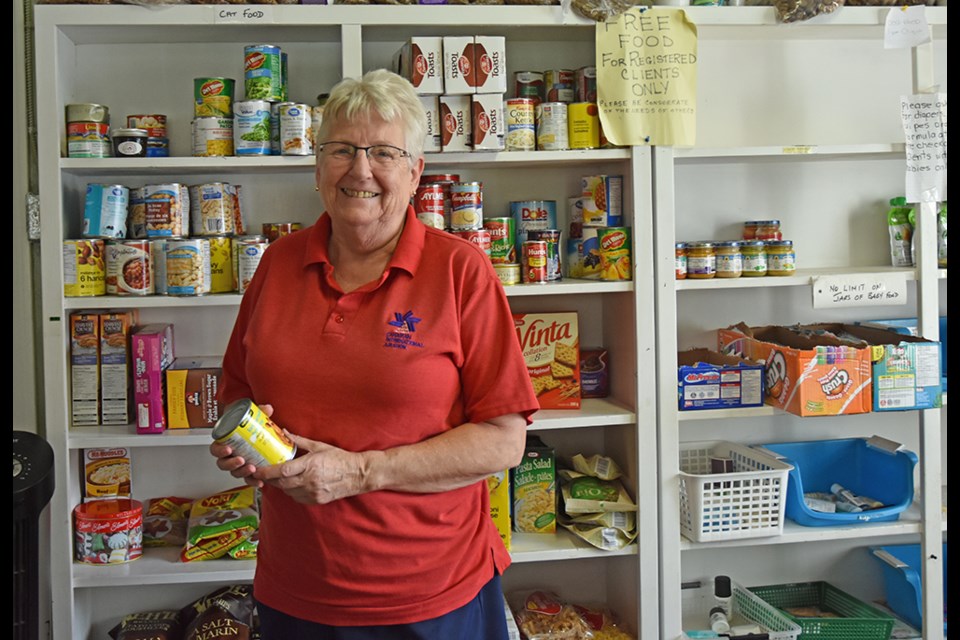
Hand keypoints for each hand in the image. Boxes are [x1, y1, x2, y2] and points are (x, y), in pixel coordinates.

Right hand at [208, 403, 276, 488]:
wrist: (256, 435)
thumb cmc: (248, 426)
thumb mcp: (250, 417)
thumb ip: (258, 411)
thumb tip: (267, 408)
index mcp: (224, 443)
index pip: (215, 449)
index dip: (220, 451)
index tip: (229, 449)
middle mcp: (228, 456)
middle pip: (223, 464)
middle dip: (231, 464)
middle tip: (241, 460)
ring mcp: (237, 465)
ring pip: (234, 472)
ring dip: (242, 472)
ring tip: (252, 469)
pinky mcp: (247, 472)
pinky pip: (247, 479)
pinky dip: (253, 482)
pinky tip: (259, 482)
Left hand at [254, 433, 368, 504]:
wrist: (358, 474)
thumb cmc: (340, 459)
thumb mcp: (320, 446)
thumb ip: (299, 441)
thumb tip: (284, 432)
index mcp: (310, 465)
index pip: (282, 471)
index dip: (267, 471)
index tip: (258, 469)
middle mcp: (310, 481)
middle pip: (281, 483)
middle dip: (270, 479)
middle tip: (264, 473)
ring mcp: (313, 493)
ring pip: (287, 491)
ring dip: (281, 485)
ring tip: (279, 477)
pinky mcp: (316, 500)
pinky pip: (297, 498)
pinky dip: (291, 491)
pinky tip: (294, 484)